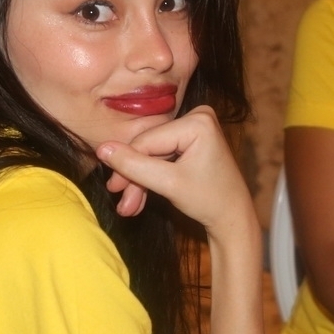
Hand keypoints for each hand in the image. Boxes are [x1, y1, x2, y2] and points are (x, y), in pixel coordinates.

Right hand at [96, 106, 253, 233]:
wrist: (232, 217)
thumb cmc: (208, 201)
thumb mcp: (168, 184)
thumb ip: (134, 166)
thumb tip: (101, 149)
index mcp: (197, 121)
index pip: (147, 140)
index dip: (126, 165)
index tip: (113, 189)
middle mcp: (197, 116)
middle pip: (149, 146)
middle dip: (134, 177)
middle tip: (121, 203)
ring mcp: (195, 126)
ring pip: (152, 154)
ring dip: (140, 181)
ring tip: (129, 207)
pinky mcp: (191, 138)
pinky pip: (162, 156)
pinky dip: (151, 177)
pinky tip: (139, 198)